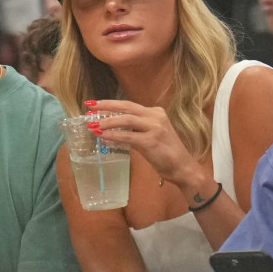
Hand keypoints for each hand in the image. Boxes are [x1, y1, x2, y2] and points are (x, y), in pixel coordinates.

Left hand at [84, 99, 208, 194]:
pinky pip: (128, 136)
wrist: (183, 167)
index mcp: (155, 112)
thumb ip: (136, 129)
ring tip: (93, 125)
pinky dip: (113, 136)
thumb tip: (112, 128)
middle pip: (126, 107)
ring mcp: (154, 128)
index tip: (95, 104)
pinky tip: (102, 136)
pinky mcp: (151, 141)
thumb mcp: (152, 135)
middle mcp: (155, 116)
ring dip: (107, 122)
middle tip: (89, 107)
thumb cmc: (166, 153)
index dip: (110, 104)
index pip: (129, 105)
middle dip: (106, 106)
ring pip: (126, 120)